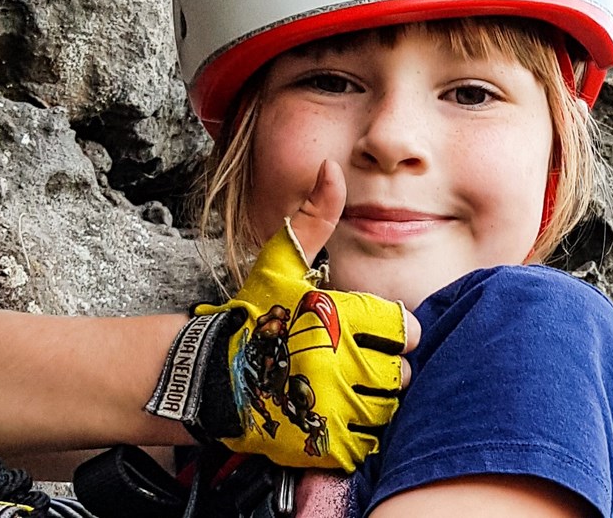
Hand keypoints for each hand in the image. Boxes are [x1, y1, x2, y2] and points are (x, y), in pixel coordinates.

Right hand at [147, 161, 420, 471]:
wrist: (204, 375)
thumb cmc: (251, 316)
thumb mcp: (282, 261)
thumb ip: (316, 215)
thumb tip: (332, 168)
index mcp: (342, 317)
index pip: (408, 331)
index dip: (395, 335)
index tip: (373, 337)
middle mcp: (341, 362)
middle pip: (402, 375)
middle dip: (385, 372)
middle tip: (355, 368)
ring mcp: (332, 407)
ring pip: (388, 411)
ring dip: (373, 404)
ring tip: (344, 393)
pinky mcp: (322, 444)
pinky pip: (366, 444)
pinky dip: (357, 436)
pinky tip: (336, 420)